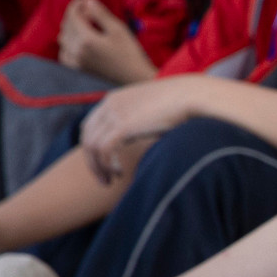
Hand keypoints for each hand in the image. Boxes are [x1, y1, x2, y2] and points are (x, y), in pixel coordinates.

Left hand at [58, 0, 156, 83]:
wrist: (134, 79)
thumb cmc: (130, 53)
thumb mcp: (118, 29)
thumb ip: (101, 14)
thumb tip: (87, 0)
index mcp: (86, 40)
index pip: (73, 15)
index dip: (76, 4)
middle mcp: (76, 51)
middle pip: (66, 25)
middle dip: (74, 14)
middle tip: (86, 8)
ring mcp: (74, 62)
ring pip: (63, 38)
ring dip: (70, 28)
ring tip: (84, 24)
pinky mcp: (77, 69)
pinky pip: (64, 52)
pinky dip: (68, 43)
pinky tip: (78, 41)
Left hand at [79, 78, 206, 182]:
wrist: (190, 95)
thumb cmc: (179, 104)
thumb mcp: (151, 109)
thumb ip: (139, 120)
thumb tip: (142, 136)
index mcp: (114, 99)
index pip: (90, 126)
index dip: (93, 148)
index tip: (105, 164)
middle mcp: (109, 105)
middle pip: (87, 137)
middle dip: (92, 161)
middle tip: (104, 179)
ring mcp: (114, 114)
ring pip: (92, 146)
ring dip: (99, 167)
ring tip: (110, 181)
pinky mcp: (123, 126)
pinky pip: (104, 150)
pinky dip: (108, 164)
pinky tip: (120, 172)